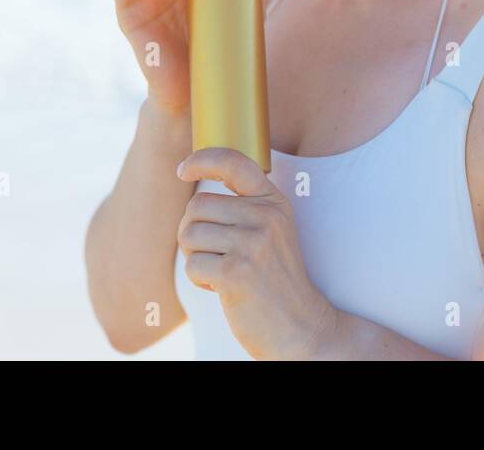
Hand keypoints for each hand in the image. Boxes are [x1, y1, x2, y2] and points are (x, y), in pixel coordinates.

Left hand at [176, 147, 335, 359]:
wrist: (300, 326)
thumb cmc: (275, 279)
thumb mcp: (271, 231)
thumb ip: (244, 206)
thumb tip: (195, 186)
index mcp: (273, 202)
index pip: (234, 162)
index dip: (202, 159)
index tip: (183, 169)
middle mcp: (265, 216)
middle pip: (197, 206)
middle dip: (194, 232)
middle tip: (215, 254)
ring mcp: (252, 243)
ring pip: (189, 234)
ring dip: (195, 257)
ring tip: (219, 271)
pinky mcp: (236, 272)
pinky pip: (192, 264)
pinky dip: (198, 280)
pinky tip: (221, 288)